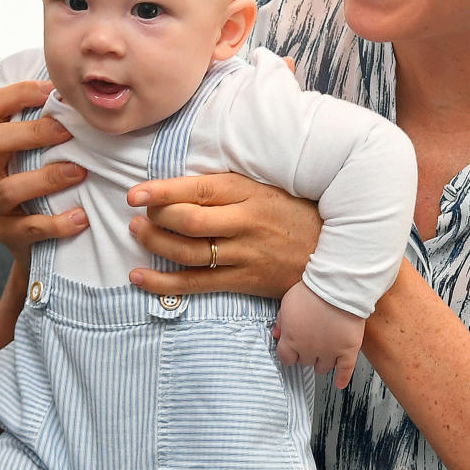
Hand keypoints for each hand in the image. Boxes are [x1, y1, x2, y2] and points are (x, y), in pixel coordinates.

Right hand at [0, 80, 88, 260]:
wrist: (38, 249)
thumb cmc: (47, 190)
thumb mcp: (42, 156)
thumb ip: (55, 128)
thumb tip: (87, 91)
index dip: (19, 93)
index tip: (54, 91)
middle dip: (33, 132)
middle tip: (69, 131)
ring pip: (10, 188)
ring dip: (48, 178)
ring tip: (80, 172)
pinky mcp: (7, 235)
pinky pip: (30, 228)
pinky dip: (58, 222)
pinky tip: (82, 217)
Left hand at [125, 173, 320, 298]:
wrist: (334, 253)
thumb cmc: (293, 213)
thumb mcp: (265, 187)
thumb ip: (227, 187)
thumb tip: (179, 184)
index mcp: (248, 193)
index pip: (198, 189)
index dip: (162, 191)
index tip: (135, 194)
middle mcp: (245, 223)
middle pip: (188, 222)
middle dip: (155, 218)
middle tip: (137, 215)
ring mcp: (244, 255)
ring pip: (188, 253)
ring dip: (154, 244)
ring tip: (136, 234)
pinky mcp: (243, 281)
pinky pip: (196, 284)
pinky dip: (163, 283)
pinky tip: (139, 277)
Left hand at [273, 281, 363, 388]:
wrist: (337, 288)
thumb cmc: (311, 292)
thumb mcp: (287, 303)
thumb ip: (281, 321)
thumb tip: (277, 334)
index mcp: (292, 340)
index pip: (286, 358)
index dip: (289, 354)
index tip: (292, 351)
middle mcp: (309, 350)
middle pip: (305, 362)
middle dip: (306, 354)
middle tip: (311, 345)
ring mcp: (329, 352)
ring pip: (323, 368)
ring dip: (321, 363)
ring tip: (323, 356)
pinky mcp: (348, 351)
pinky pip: (345, 370)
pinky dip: (342, 378)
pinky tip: (340, 383)